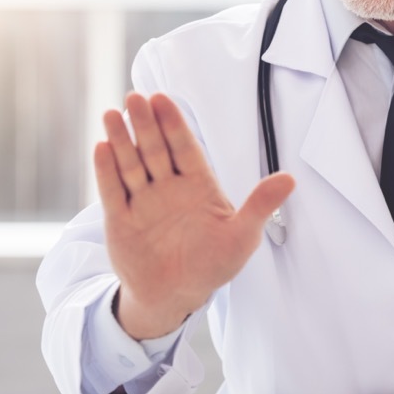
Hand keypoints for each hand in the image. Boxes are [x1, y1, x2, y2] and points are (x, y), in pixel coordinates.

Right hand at [95, 92, 295, 339]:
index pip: (185, 148)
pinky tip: (102, 147)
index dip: (174, 124)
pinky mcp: (121, 220)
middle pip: (156, 150)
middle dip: (147, 124)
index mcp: (199, 185)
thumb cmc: (213, 264)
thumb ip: (260, 205)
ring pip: (131, 165)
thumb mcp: (242, 236)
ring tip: (114, 114)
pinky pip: (113, 191)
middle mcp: (169, 187)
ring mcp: (144, 201)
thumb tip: (291, 178)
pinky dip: (107, 171)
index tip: (163, 99)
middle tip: (136, 96)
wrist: (175, 296)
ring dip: (122, 140)